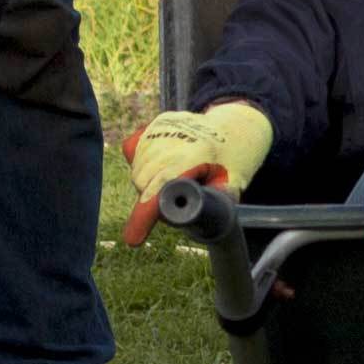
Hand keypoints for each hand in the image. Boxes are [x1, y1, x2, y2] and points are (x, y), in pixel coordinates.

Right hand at [119, 101, 276, 244]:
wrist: (231, 130)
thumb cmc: (230, 164)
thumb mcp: (231, 185)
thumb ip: (215, 201)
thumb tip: (192, 216)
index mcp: (198, 153)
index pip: (164, 184)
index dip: (146, 212)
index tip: (132, 240)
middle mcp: (177, 135)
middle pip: (144, 181)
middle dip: (153, 198)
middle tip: (178, 196)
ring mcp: (164, 126)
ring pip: (137, 169)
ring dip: (148, 181)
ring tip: (175, 177)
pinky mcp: (154, 123)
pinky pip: (132, 149)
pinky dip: (141, 160)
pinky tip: (161, 162)